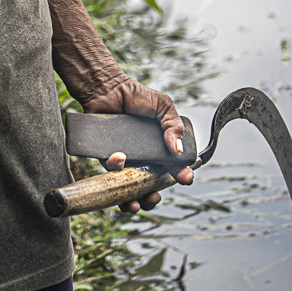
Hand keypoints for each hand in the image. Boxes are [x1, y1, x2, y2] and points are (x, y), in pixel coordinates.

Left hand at [84, 79, 193, 212]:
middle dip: (152, 197)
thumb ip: (174, 125)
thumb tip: (178, 150)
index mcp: (159, 148)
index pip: (172, 168)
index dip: (180, 176)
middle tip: (154, 196)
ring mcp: (125, 159)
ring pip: (128, 186)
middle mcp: (143, 157)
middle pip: (149, 185)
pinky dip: (114, 168)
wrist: (108, 88)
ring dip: (131, 198)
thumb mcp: (163, 107)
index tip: (185, 178)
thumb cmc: (137, 96)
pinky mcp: (106, 156)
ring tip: (134, 202)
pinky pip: (109, 170)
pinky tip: (118, 158)